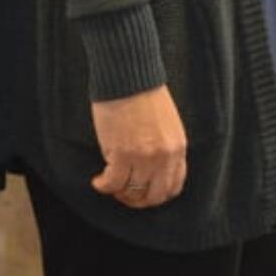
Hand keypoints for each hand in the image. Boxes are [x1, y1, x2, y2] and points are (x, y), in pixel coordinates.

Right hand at [91, 85, 187, 207]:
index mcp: (177, 148)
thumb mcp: (167, 124)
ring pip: (132, 192)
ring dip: (118, 193)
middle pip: (153, 196)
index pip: (173, 186)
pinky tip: (98, 181)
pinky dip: (103, 186)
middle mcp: (164, 157)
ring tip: (108, 184)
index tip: (143, 192)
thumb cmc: (143, 93)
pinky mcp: (121, 154)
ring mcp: (143, 157)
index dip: (156, 195)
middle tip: (124, 194)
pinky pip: (113, 183)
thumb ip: (164, 148)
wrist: (127, 76)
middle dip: (137, 200)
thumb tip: (151, 170)